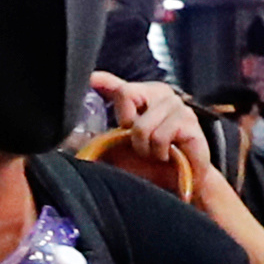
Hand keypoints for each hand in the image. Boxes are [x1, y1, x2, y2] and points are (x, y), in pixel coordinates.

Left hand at [81, 72, 211, 198]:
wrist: (183, 183)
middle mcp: (162, 94)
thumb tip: (74, 134)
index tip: (92, 80)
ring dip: (145, 148)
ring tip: (156, 153)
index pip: (121, 87)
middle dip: (127, 128)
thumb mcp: (125, 147)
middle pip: (126, 94)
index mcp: (146, 95)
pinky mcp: (189, 123)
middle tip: (141, 145)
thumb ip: (105, 133)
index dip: (105, 83)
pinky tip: (169, 155)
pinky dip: (159, 152)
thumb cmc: (155, 164)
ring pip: (141, 125)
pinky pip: (160, 137)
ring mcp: (178, 106)